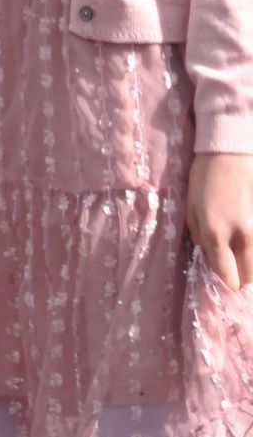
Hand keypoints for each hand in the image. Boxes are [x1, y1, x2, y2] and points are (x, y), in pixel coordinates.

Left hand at [187, 152, 252, 288]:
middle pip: (250, 275)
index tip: (227, 283)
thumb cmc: (205, 179)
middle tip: (239, 274)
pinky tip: (249, 243)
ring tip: (244, 259)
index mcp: (214, 234)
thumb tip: (208, 259)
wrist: (229, 152)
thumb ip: (198, 238)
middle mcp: (240, 235)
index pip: (227, 275)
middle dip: (245, 279)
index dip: (227, 283)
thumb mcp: (191, 209)